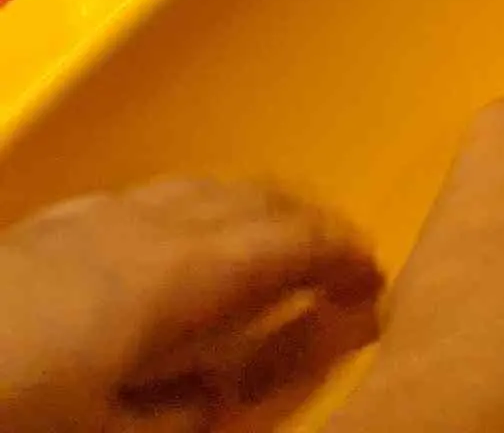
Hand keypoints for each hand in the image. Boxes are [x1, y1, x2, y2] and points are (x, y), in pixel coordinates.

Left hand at [0, 178, 380, 432]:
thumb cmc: (20, 412)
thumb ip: (197, 409)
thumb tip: (258, 382)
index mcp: (180, 274)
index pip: (292, 242)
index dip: (344, 258)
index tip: (373, 286)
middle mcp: (148, 222)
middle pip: (255, 199)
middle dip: (306, 228)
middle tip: (334, 273)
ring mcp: (95, 213)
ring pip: (203, 188)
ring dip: (252, 214)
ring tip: (269, 257)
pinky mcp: (51, 221)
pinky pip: (151, 197)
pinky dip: (194, 213)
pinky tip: (174, 252)